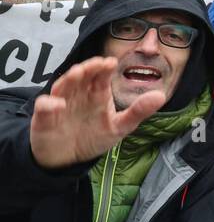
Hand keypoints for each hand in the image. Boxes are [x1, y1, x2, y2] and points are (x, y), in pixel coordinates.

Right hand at [30, 57, 165, 168]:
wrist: (69, 158)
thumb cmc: (94, 137)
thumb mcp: (120, 126)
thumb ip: (139, 111)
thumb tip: (161, 96)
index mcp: (97, 94)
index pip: (101, 76)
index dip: (104, 68)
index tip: (111, 62)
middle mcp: (78, 94)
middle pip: (82, 76)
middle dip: (88, 68)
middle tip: (97, 64)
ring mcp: (60, 104)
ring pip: (63, 86)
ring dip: (69, 79)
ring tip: (78, 73)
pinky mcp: (44, 118)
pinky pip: (44, 108)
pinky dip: (49, 105)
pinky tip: (57, 105)